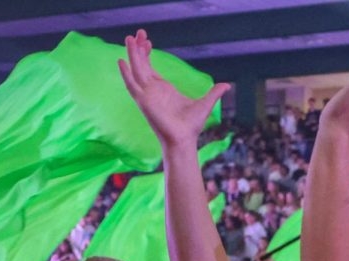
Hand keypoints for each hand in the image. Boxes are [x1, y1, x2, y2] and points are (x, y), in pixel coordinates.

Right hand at [119, 30, 229, 148]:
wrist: (184, 140)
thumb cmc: (191, 126)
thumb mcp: (205, 104)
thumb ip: (214, 93)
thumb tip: (227, 85)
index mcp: (164, 90)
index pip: (150, 68)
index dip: (147, 54)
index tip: (147, 41)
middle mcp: (153, 91)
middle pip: (141, 65)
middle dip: (138, 48)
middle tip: (137, 32)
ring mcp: (147, 95)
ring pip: (136, 70)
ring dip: (132, 55)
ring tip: (128, 38)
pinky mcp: (143, 101)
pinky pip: (131, 85)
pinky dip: (126, 74)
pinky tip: (121, 61)